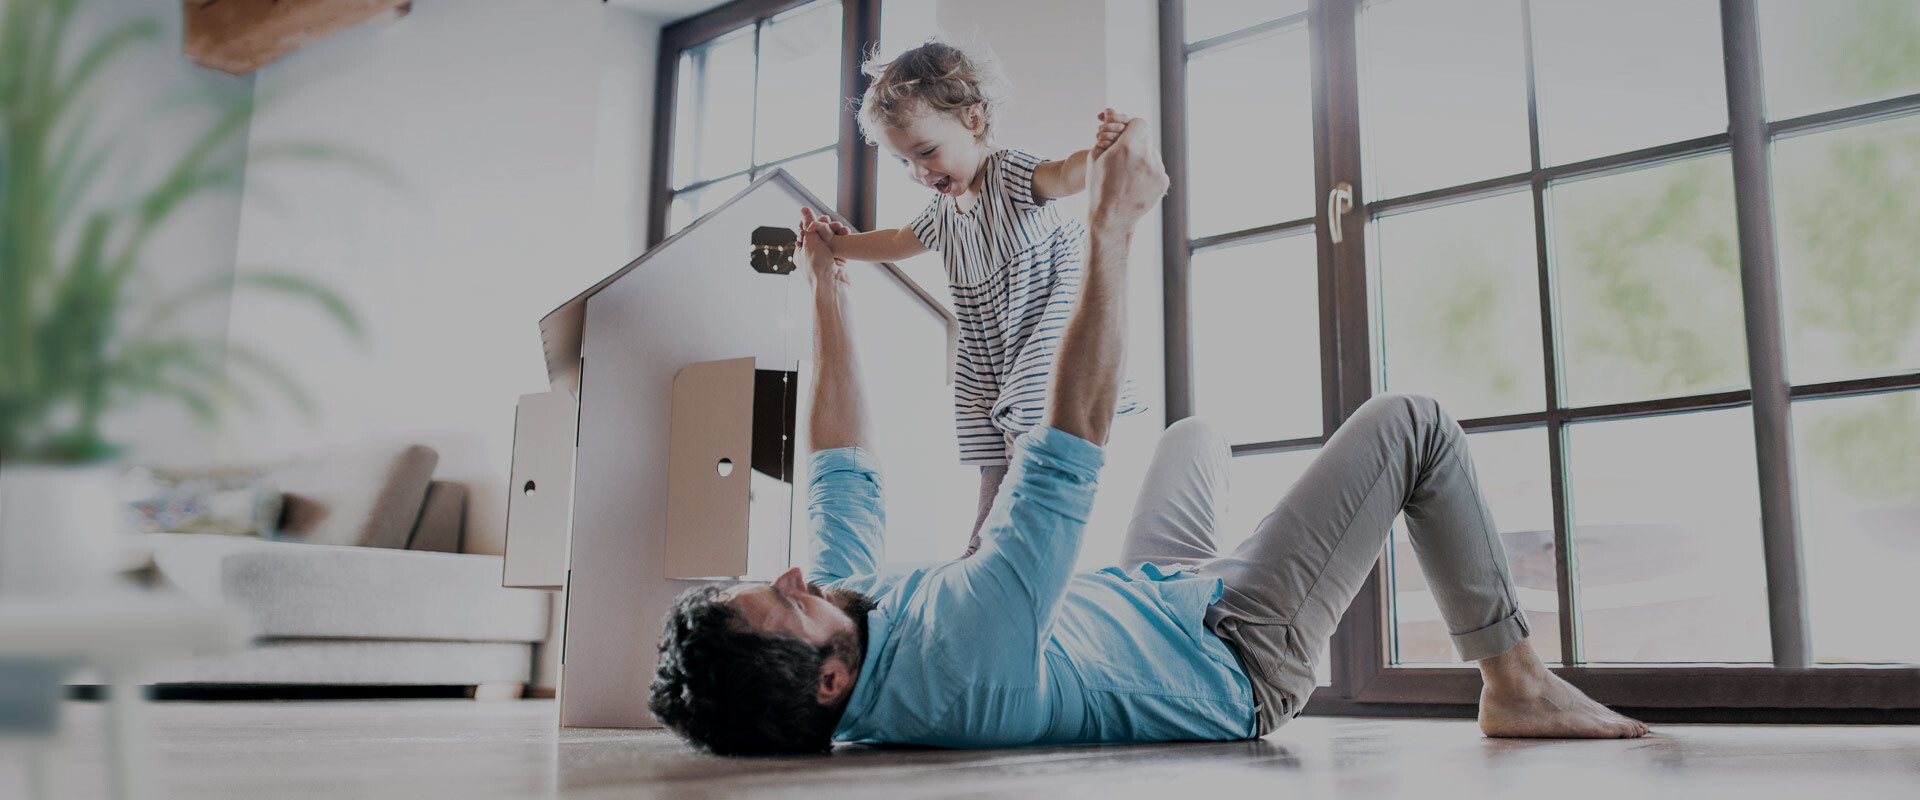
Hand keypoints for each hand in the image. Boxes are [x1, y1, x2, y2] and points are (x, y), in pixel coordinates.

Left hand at [799, 221, 847, 288]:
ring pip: (831, 238)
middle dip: (825, 226)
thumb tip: (804, 208)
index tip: (819, 217)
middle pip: (819, 234)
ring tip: (840, 226)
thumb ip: (809, 223)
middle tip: (829, 220)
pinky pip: (841, 245)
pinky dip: (843, 238)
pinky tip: (846, 231)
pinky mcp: (838, 261)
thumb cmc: (816, 265)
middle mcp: (813, 255)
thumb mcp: (810, 240)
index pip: (805, 232)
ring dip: (835, 231)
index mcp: (801, 252)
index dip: (812, 223)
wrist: (832, 285)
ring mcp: (826, 258)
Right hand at [1086, 117, 1166, 232]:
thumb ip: (1106, 135)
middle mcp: (1145, 155)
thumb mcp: (1094, 157)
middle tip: (1125, 157)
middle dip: (1136, 143)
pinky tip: (1136, 183)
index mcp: (1127, 146)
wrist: (1111, 217)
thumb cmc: (1099, 186)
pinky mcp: (1163, 181)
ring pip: (1152, 154)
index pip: (1138, 123)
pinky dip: (1148, 172)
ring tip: (1129, 174)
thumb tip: (1110, 118)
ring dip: (1143, 158)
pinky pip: (1157, 169)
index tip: (1126, 135)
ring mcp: (1157, 169)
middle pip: (1146, 138)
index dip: (1132, 128)